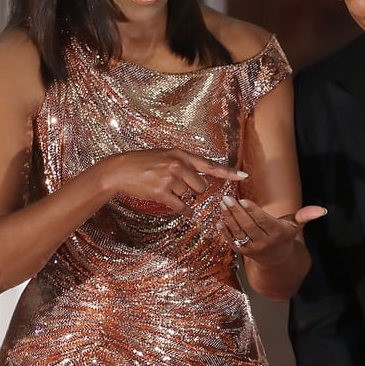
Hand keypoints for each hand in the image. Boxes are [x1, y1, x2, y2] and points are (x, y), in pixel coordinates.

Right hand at [108, 149, 245, 214]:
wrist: (120, 170)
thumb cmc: (144, 163)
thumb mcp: (166, 156)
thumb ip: (184, 164)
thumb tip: (201, 178)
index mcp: (181, 154)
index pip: (210, 165)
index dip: (228, 172)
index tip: (243, 176)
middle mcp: (177, 164)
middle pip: (201, 186)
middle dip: (194, 190)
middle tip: (179, 186)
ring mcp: (169, 178)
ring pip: (189, 196)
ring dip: (182, 197)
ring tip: (166, 188)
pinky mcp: (161, 192)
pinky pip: (182, 207)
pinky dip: (185, 211)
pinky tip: (183, 210)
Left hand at [219, 195, 325, 258]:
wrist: (277, 261)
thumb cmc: (285, 236)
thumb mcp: (295, 225)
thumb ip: (306, 215)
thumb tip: (323, 210)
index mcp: (277, 234)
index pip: (263, 222)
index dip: (253, 211)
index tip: (243, 200)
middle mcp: (264, 243)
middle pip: (248, 227)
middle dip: (236, 212)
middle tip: (227, 198)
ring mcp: (252, 249)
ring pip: (238, 233)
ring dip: (228, 219)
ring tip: (222, 204)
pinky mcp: (242, 252)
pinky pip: (231, 241)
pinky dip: (224, 232)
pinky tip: (218, 220)